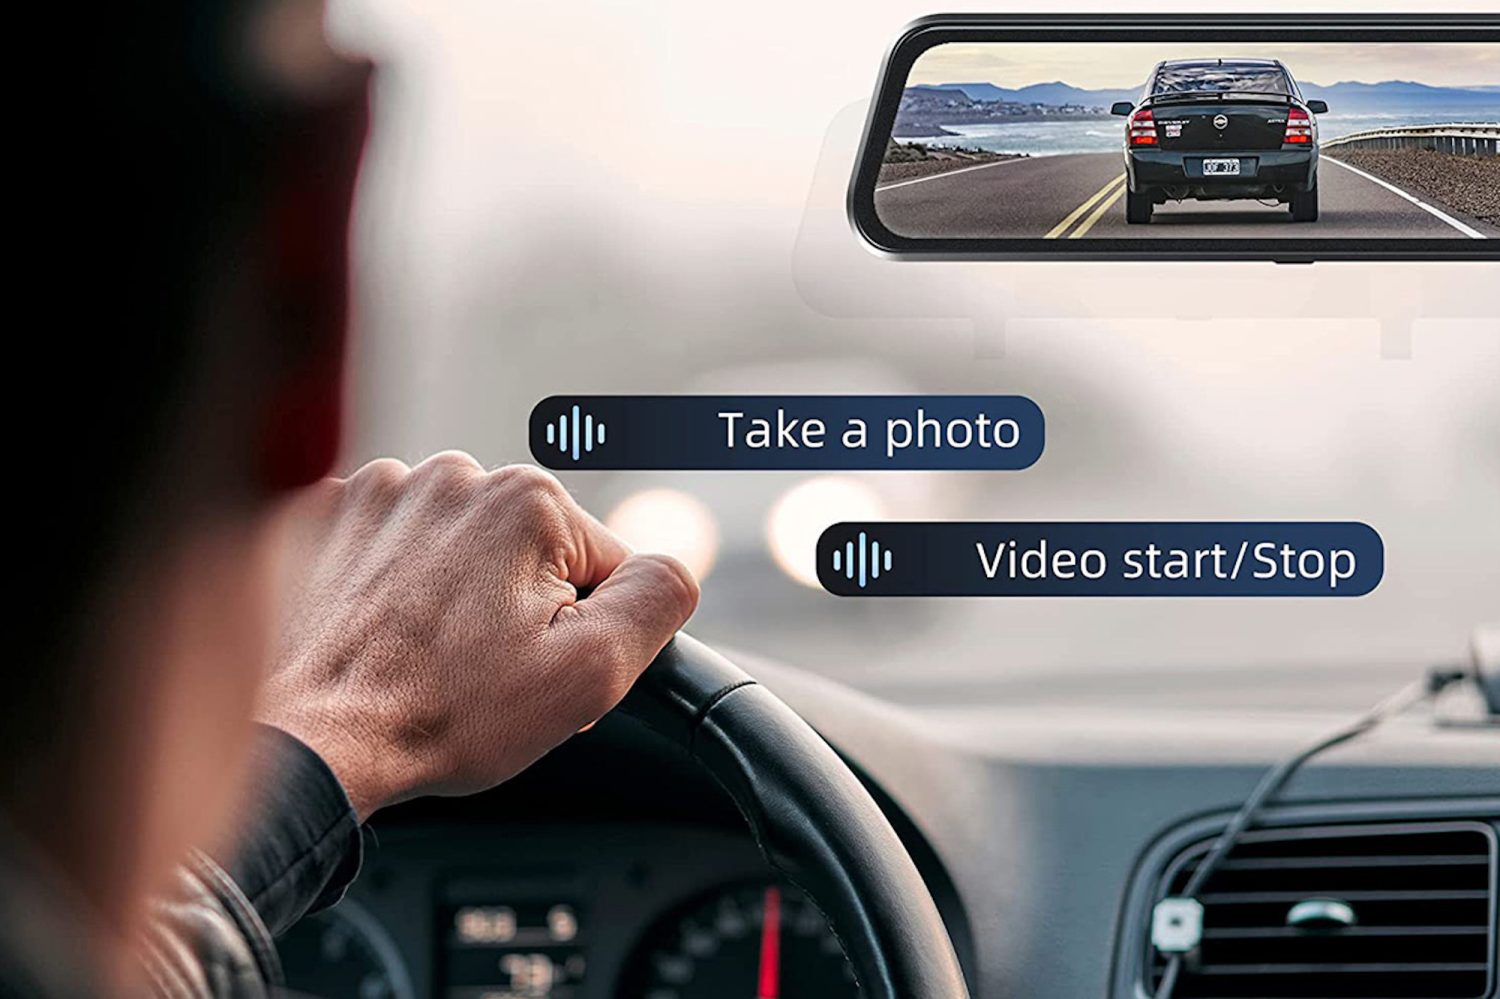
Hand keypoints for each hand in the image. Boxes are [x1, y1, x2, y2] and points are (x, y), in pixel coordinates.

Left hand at [258, 454, 698, 819]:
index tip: (532, 669)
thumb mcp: (588, 674)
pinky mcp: (324, 516)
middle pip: (527, 549)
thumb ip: (657, 600)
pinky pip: (389, 545)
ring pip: (457, 546)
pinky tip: (380, 634)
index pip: (601, 562)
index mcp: (527, 499)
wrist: (310, 740)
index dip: (582, 629)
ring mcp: (380, 490)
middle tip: (480, 672)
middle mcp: (454, 474)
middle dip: (519, 607)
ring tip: (424, 657)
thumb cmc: (444, 714)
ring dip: (454, 593)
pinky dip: (392, 584)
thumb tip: (673, 564)